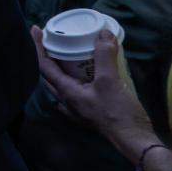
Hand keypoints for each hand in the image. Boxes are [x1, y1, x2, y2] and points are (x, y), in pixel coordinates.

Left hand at [32, 28, 155, 155]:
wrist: (135, 140)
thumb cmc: (118, 112)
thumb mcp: (110, 81)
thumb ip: (104, 56)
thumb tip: (103, 33)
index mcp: (66, 91)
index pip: (43, 65)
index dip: (38, 46)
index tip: (36, 29)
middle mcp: (67, 100)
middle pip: (50, 74)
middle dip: (47, 55)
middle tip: (52, 40)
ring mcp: (78, 109)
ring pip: (62, 84)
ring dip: (61, 68)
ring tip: (68, 54)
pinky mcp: (90, 113)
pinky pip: (75, 92)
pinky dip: (75, 80)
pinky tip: (82, 77)